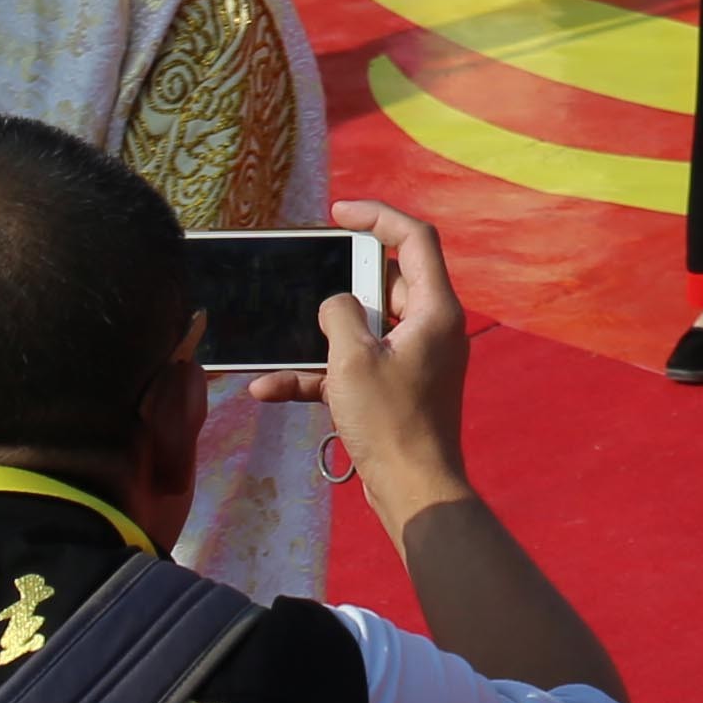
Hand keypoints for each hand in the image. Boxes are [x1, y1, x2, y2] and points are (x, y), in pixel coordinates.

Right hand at [241, 199, 476, 525]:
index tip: (340, 212)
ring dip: (316, 338)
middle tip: (303, 275)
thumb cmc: (390, 422)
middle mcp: (430, 327)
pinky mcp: (395, 390)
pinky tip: (268, 387)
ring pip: (361, 330)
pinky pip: (353, 368)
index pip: (415, 239)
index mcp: (434, 309)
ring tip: (275, 339)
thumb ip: (339, 315)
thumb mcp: (352, 359)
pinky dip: (317, 374)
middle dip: (339, 282)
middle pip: (384, 283)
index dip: (378, 216)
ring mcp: (413, 359)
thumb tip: (336, 303)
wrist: (414, 491)